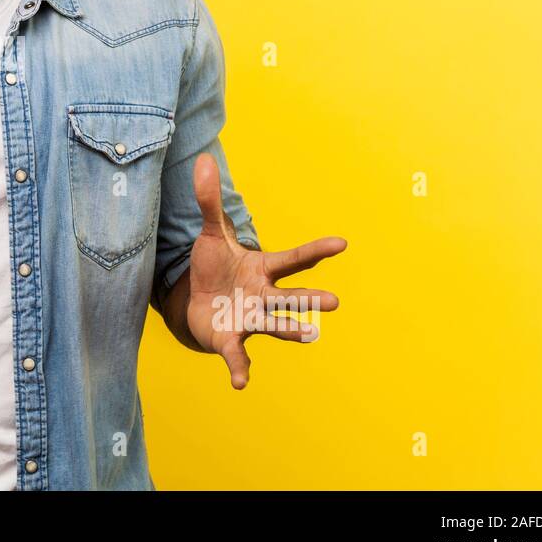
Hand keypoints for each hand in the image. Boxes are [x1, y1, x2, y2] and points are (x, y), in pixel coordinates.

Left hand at [182, 153, 345, 388]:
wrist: (198, 301)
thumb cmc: (214, 268)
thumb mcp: (210, 233)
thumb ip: (209, 201)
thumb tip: (202, 159)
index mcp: (264, 269)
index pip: (294, 258)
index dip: (317, 251)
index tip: (342, 243)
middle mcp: (263, 296)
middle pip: (291, 296)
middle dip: (311, 298)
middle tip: (334, 301)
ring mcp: (250, 320)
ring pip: (273, 325)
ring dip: (289, 330)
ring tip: (310, 336)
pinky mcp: (231, 340)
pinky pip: (238, 356)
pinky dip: (240, 369)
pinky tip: (241, 383)